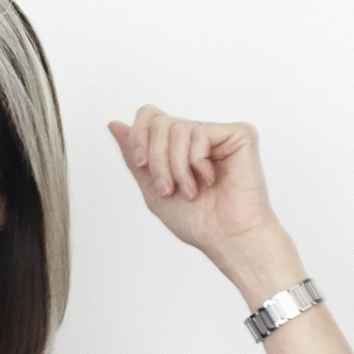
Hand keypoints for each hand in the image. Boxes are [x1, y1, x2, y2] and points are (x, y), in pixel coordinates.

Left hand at [108, 105, 279, 260]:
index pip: (150, 117)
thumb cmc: (196, 220)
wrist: (225, 236)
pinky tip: (210, 180)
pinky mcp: (239, 134)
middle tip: (167, 188)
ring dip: (176, 166)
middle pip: (160, 122)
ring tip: (189, 191)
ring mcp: (218, 135)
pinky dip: (197, 161)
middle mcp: (196, 137)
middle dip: (157, 158)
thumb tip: (114, 124)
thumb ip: (134, 156)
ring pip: (178, 128)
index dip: (139, 135)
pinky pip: (200, 132)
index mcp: (177, 148)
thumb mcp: (151, 187)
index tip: (141, 164)